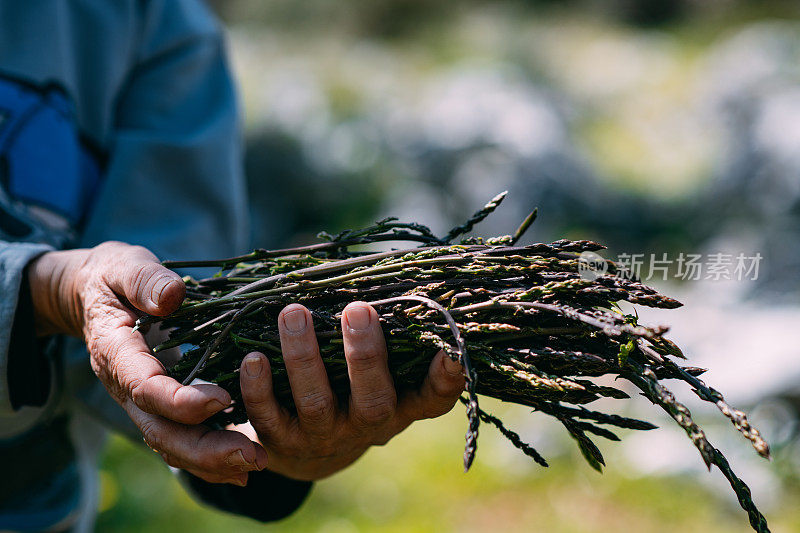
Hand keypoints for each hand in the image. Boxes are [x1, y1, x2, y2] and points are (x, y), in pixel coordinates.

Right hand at [28, 242, 266, 485]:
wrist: (94, 296)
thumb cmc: (115, 277)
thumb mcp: (125, 266)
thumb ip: (145, 280)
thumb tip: (173, 295)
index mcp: (116, 352)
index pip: (145, 388)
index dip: (182, 401)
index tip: (223, 400)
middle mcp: (125, 386)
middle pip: (160, 431)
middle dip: (206, 448)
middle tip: (252, 455)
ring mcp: (141, 402)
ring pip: (171, 444)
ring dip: (213, 460)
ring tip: (257, 462)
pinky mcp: (159, 405)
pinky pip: (180, 439)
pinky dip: (208, 457)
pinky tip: (243, 466)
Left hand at [238, 301, 464, 480]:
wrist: (310, 449)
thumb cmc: (352, 388)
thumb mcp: (379, 371)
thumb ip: (385, 333)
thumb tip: (388, 270)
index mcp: (401, 406)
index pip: (433, 399)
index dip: (446, 379)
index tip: (452, 349)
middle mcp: (368, 426)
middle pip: (374, 400)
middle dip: (365, 355)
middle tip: (357, 309)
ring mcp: (325, 437)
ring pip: (316, 403)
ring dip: (304, 358)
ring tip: (293, 313)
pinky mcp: (283, 443)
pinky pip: (268, 418)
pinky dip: (259, 388)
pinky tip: (253, 358)